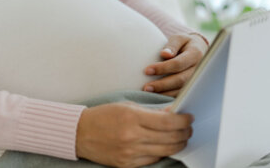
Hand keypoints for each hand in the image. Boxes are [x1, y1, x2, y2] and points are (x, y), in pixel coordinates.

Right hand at [76, 102, 193, 167]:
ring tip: (182, 137)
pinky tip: (166, 146)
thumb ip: (151, 112)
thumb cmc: (103, 116)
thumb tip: (173, 114)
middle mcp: (132, 137)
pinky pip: (153, 159)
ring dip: (178, 144)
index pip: (168, 121)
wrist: (80, 133)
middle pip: (170, 138)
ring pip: (165, 150)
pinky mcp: (127, 164)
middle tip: (189, 128)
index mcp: (132, 118)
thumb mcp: (127, 106)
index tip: (189, 117)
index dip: (183, 120)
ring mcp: (130, 153)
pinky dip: (162, 152)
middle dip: (184, 132)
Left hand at [142, 33, 208, 96]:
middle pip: (180, 80)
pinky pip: (182, 95)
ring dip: (165, 94)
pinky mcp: (194, 88)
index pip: (178, 63)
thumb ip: (172, 45)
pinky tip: (158, 98)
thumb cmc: (185, 44)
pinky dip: (170, 98)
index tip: (147, 70)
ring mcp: (198, 80)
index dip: (162, 68)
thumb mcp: (179, 39)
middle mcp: (199, 69)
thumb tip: (164, 54)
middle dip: (162, 85)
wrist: (200, 50)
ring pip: (182, 90)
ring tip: (149, 94)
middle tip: (146, 87)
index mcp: (195, 54)